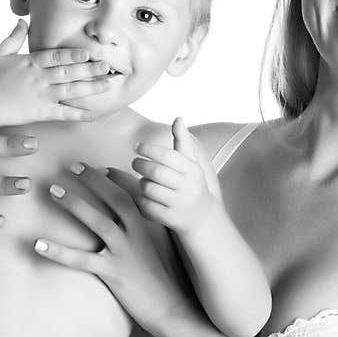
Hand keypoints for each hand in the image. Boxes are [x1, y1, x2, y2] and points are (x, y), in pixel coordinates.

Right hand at [0, 19, 112, 125]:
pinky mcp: (41, 112)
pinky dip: (80, 115)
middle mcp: (39, 78)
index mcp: (31, 62)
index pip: (57, 56)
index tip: (89, 52)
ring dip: (90, 87)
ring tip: (107, 84)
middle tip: (107, 65)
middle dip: (89, 68)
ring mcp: (42, 95)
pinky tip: (95, 115)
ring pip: (71, 90)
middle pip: (69, 72)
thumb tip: (22, 21)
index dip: (74, 54)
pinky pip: (65, 113)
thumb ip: (14, 37)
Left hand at [33, 163, 200, 336]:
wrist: (172, 308)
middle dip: (92, 180)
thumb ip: (147, 229)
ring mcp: (125, 252)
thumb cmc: (166, 278)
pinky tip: (38, 244)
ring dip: (73, 203)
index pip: (131, 193)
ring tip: (53, 190)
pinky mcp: (113, 273)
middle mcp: (138, 233)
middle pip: (113, 198)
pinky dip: (58, 251)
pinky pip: (80, 259)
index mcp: (149, 225)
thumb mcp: (160, 248)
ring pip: (96, 221)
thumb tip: (132, 217)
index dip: (114, 178)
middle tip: (72, 166)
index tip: (100, 167)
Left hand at [131, 117, 222, 237]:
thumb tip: (178, 118)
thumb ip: (182, 140)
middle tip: (134, 162)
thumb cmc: (191, 184)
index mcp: (192, 169)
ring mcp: (180, 203)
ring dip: (142, 184)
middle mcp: (188, 186)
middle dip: (141, 165)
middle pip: (156, 172)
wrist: (202, 217)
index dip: (149, 149)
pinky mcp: (171, 219)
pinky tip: (144, 197)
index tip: (137, 146)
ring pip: (149, 189)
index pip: (167, 156)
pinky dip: (142, 201)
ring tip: (143, 181)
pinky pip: (148, 207)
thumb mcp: (190, 162)